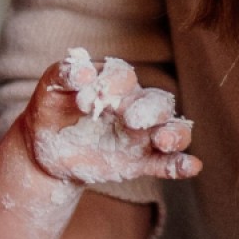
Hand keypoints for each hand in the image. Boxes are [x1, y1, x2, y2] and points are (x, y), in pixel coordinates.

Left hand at [21, 51, 199, 186]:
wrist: (46, 150)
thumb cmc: (51, 110)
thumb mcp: (50, 89)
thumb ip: (65, 75)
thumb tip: (84, 72)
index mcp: (114, 83)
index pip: (123, 77)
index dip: (110, 85)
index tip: (83, 103)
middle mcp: (135, 106)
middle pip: (157, 101)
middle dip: (149, 110)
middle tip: (131, 120)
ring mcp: (141, 135)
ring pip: (172, 129)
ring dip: (175, 134)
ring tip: (163, 141)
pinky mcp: (141, 162)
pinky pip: (167, 164)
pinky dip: (181, 165)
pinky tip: (191, 167)